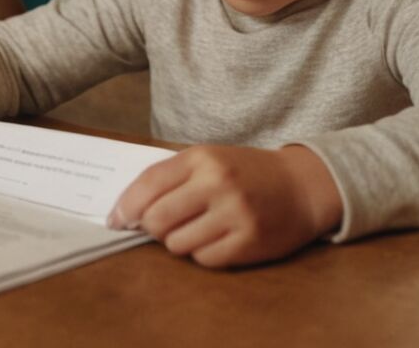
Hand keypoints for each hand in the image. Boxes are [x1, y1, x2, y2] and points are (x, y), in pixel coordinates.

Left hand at [107, 144, 342, 267]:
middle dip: (151, 228)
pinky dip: (202, 253)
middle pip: (157, 219)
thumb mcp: (210, 159)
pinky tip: (215, 239)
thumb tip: (127, 210)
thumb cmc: (247, 172)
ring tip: (195, 229)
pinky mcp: (249, 242)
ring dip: (178, 242)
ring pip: (178, 244)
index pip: (148, 184)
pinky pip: (204, 259)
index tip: (116, 220)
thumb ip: (172, 177)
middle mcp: (218, 183)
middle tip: (160, 226)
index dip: (125, 206)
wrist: (302, 186)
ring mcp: (235, 214)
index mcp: (203, 158)